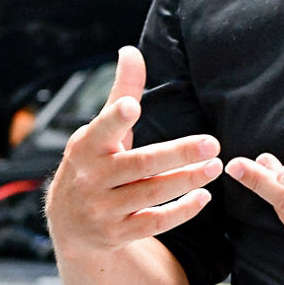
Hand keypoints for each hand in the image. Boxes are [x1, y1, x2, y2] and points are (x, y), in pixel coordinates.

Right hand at [45, 45, 222, 258]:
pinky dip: (181, 210)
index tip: (131, 107)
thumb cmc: (92, 163)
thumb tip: (131, 50)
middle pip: (141, 164)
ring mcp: (103, 209)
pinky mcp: (118, 234)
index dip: (116, 119)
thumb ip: (122, 92)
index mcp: (87, 147)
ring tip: (214, 166)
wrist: (69, 224)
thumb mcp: (99, 130)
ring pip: (151, 194)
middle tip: (212, 143)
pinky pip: (155, 223)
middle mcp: (92, 179)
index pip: (102, 130)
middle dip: (178, 153)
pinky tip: (203, 195)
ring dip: (186, 180)